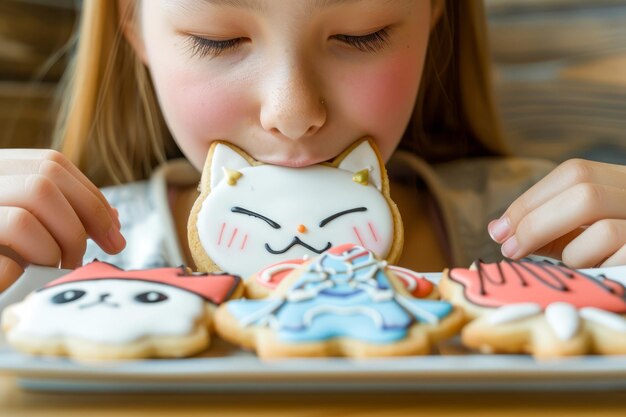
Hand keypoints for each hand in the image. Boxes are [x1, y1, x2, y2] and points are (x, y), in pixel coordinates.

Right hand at [0, 149, 124, 290]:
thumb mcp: (22, 228)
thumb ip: (58, 215)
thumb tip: (112, 220)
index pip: (52, 164)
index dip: (90, 197)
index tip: (113, 234)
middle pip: (46, 179)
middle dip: (81, 220)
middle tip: (82, 258)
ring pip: (30, 203)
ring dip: (54, 244)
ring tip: (52, 269)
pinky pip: (8, 241)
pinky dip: (23, 266)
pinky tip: (18, 279)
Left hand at [488, 158, 625, 267]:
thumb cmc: (618, 255)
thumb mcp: (590, 233)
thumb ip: (555, 228)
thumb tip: (503, 230)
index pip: (574, 173)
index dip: (531, 200)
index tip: (499, 229)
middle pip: (584, 192)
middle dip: (535, 222)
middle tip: (509, 249)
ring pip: (604, 229)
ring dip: (571, 255)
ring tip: (570, 267)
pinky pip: (619, 262)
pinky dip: (595, 273)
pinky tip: (595, 276)